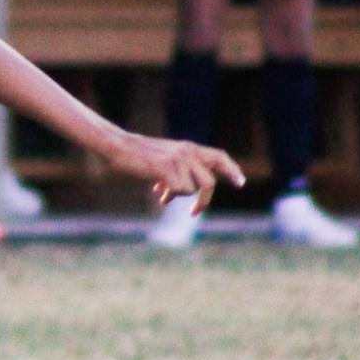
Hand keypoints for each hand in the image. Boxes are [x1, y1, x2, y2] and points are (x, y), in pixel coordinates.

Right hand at [106, 132, 244, 212]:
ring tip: (163, 195)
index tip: (240, 184)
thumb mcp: (162, 160)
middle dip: (204, 200)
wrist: (118, 146)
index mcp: (188, 148)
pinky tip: (157, 191)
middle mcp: (187, 152)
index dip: (231, 170)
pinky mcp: (167, 168)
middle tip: (196, 212)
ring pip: (192, 189)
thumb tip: (174, 194)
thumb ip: (175, 171)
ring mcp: (178, 160)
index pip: (219, 157)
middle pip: (209, 182)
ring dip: (178, 195)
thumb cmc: (136, 155)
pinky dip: (168, 195)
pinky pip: (178, 190)